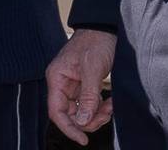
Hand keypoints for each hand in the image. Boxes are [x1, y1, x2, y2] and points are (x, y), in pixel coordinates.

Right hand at [45, 28, 116, 142]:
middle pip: (70, 114)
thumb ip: (88, 96)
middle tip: (106, 115)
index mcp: (57, 78)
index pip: (56, 111)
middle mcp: (62, 84)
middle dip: (88, 120)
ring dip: (96, 114)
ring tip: (111, 106)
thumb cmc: (96, 42)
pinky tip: (110, 101)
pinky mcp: (84, 85)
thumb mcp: (92, 68)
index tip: (83, 140)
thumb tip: (82, 121)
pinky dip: (100, 107)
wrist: (105, 28)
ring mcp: (73, 85)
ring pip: (81, 111)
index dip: (69, 128)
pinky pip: (89, 104)